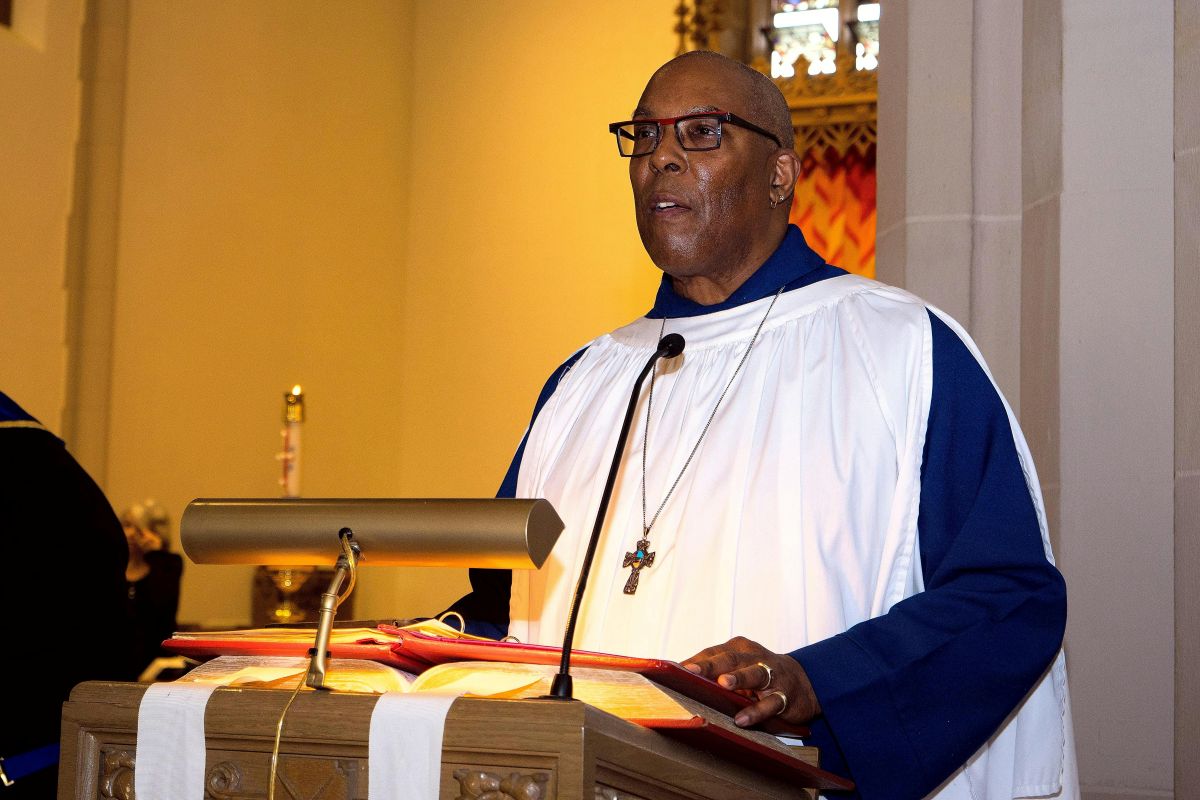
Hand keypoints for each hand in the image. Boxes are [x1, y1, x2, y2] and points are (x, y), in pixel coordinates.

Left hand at [681, 636, 820, 727]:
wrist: (805, 682)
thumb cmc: (760, 673)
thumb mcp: (739, 667)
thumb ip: (713, 670)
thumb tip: (677, 678)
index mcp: (739, 648)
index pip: (713, 652)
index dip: (695, 660)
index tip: (674, 669)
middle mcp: (755, 657)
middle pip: (730, 659)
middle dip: (710, 665)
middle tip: (691, 671)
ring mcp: (772, 675)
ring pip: (754, 674)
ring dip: (738, 678)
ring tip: (723, 684)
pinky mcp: (785, 696)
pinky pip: (770, 703)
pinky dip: (756, 710)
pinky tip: (741, 719)